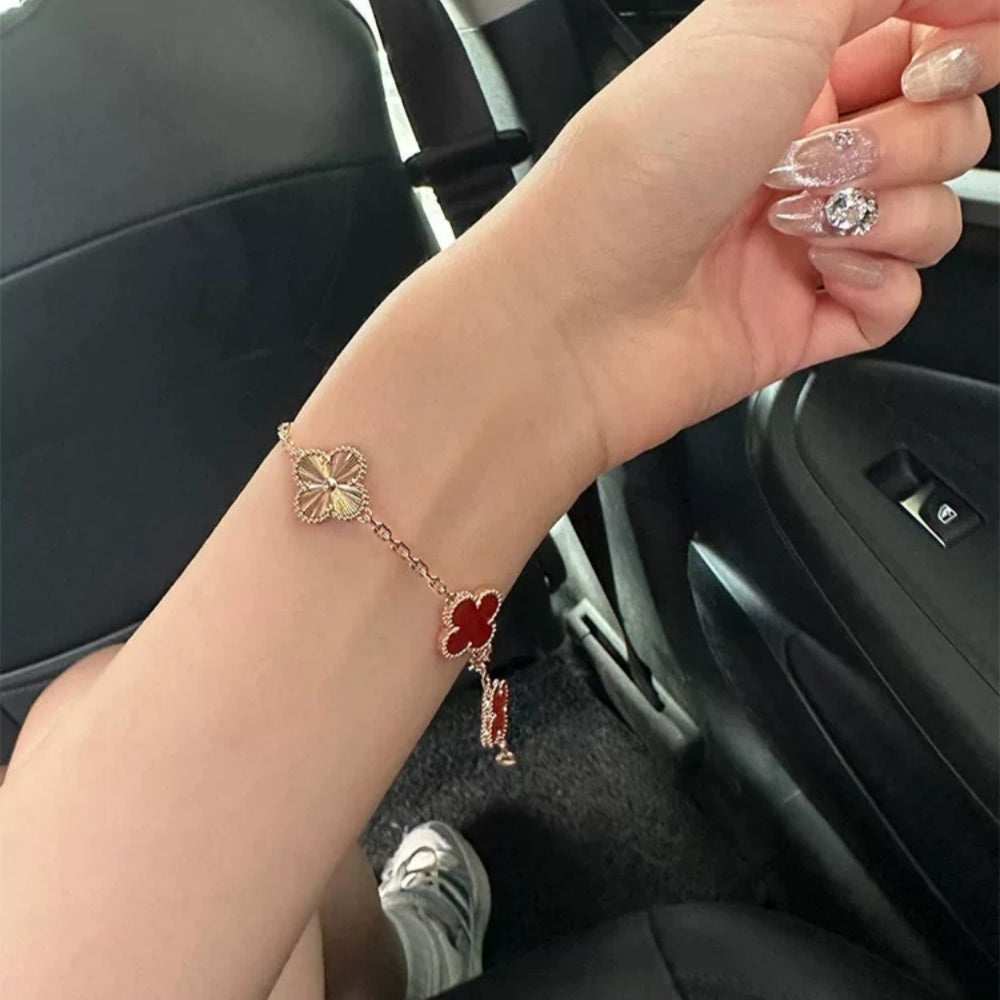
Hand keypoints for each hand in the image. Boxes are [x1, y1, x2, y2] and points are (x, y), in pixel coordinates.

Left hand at [474, 0, 997, 475]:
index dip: (963, 32)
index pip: (923, 34)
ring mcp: (807, 237)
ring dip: (886, 208)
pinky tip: (813, 272)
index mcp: (789, 70)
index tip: (957, 40)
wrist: (579, 310)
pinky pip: (901, 296)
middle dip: (914, 132)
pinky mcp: (808, 315)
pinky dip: (873, 281)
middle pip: (947, 123)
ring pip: (934, 210)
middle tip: (827, 150)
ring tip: (793, 220)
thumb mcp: (757, 17)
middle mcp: (802, 151)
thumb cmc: (637, 168)